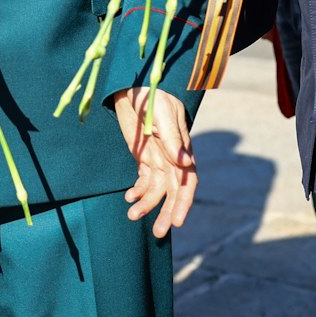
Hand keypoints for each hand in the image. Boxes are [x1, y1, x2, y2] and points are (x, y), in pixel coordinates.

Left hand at [108, 86, 196, 238]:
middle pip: (172, 192)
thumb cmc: (152, 94)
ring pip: (157, 190)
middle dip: (167, 212)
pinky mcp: (144, 156)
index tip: (176, 221)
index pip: (187, 181)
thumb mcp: (162, 112)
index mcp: (181, 148)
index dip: (183, 202)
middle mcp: (172, 157)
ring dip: (147, 204)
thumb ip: (171, 137)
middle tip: (159, 233)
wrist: (133, 82)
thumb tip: (184, 161)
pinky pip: (144, 181)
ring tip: (132, 216)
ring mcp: (158, 158)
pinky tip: (128, 198)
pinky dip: (138, 192)